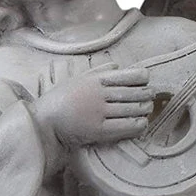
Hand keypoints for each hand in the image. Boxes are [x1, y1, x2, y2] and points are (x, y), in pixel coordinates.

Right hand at [34, 63, 152, 149]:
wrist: (44, 121)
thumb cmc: (58, 100)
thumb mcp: (76, 79)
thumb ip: (97, 71)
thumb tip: (117, 65)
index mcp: (95, 80)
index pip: (127, 75)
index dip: (142, 77)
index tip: (146, 80)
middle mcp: (100, 94)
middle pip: (133, 92)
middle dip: (146, 94)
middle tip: (151, 97)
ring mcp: (100, 112)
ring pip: (131, 109)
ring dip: (144, 109)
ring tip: (148, 110)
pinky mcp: (98, 130)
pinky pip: (124, 126)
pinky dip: (137, 125)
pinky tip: (142, 125)